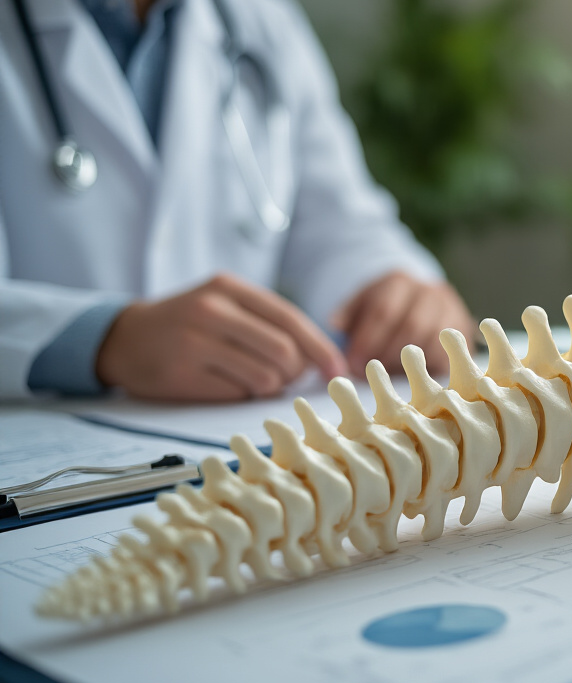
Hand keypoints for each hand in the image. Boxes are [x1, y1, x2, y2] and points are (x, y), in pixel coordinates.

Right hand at [96, 274, 348, 401]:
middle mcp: (211, 310)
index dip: (321, 348)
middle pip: (284, 352)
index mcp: (229, 288)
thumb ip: (268, 322)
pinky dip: (242, 394)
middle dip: (295, 372)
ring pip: (265, 377)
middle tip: (285, 377)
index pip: (291, 319)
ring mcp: (194, 342)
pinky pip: (236, 394)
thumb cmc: (189, 323)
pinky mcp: (181, 374)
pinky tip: (225, 383)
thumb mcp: (225, 304)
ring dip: (269, 386)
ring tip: (252, 378)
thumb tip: (318, 358)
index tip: (337, 369)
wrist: (123, 337)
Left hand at [331, 272, 474, 376]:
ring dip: (408, 364)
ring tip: (389, 376)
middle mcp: (429, 291)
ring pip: (433, 339)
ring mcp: (452, 309)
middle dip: (387, 354)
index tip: (352, 363)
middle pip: (411, 325)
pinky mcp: (464, 330)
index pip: (384, 309)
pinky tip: (412, 377)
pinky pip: (450, 352)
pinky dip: (429, 368)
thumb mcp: (362, 302)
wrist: (420, 299)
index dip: (367, 339)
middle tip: (369, 374)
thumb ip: (349, 312)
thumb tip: (335, 324)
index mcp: (399, 281)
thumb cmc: (384, 307)